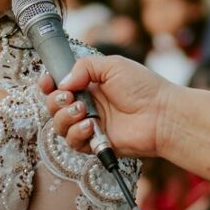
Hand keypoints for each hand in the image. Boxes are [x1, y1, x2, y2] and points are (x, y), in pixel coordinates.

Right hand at [42, 54, 169, 159]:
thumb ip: (84, 67)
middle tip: (68, 97)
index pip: (59, 85)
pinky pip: (73, 142)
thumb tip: (63, 82)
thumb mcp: (113, 65)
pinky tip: (89, 126)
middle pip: (54, 106)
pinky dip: (76, 134)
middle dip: (55, 101)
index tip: (47, 81)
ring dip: (64, 117)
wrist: (162, 115)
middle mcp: (87, 105)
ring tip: (82, 112)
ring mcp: (90, 125)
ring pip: (59, 125)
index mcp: (89, 84)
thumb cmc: (144, 87)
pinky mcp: (95, 144)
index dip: (48, 84)